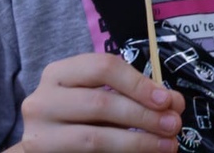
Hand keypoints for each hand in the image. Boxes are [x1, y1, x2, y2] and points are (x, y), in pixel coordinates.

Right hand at [15, 52, 185, 152]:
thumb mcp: (100, 94)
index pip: (103, 68)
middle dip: (143, 115)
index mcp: (58, 74)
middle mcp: (42, 101)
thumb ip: (133, 94)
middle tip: (173, 125)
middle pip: (100, 103)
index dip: (138, 83)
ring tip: (166, 145)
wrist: (45, 145)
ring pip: (94, 138)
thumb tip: (173, 103)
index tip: (166, 100)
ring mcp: (39, 134)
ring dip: (138, 141)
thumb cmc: (78, 114)